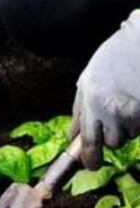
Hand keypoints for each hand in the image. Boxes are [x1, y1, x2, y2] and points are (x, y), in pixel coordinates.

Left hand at [71, 11, 139, 169]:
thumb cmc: (111, 61)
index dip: (90, 159)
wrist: (139, 42)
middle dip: (110, 140)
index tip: (90, 165)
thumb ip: (80, 111)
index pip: (90, 142)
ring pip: (129, 135)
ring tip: (124, 104)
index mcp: (93, 102)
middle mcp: (115, 110)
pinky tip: (135, 101)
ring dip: (125, 128)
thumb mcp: (86, 82)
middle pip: (113, 143)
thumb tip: (74, 138)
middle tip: (107, 130)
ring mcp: (135, 113)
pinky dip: (138, 121)